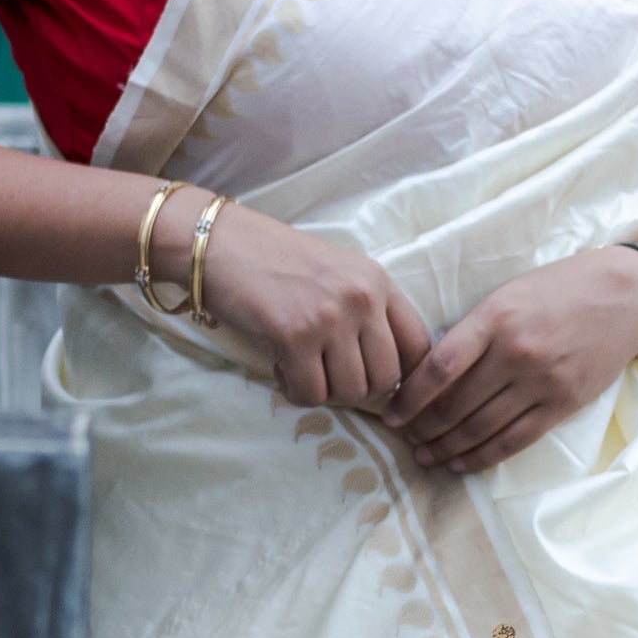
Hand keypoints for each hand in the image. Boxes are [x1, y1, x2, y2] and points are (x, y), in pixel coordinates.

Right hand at [192, 194, 434, 406]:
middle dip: (356, 389)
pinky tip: (281, 368)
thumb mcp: (337, 274)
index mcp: (377, 281)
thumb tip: (387, 372)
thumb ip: (367, 311)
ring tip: (301, 367)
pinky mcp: (295, 336)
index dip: (402, 375)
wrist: (219, 244)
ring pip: (351, 392)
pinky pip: (312, 394)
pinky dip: (296, 392)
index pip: (419, 345)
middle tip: (327, 375)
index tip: (376, 381)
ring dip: (324, 391)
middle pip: (386, 378)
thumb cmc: (274, 261)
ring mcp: (331, 317)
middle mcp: (362, 298)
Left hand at [386, 247, 637, 474]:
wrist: (624, 297)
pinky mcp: (562, 404)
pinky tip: (461, 464)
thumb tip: (431, 374)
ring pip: (481, 428)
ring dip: (447, 448)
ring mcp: (541, 382)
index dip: (410, 398)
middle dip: (424, 428)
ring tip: (425, 456)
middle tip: (406, 439)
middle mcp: (516, 352)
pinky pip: (514, 440)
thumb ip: (473, 331)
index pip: (439, 367)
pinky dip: (483, 457)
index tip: (391, 414)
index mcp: (495, 318)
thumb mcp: (508, 294)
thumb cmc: (558, 290)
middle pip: (456, 404)